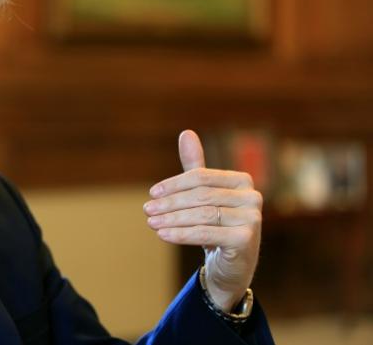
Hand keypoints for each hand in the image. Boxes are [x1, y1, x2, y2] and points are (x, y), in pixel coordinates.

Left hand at [143, 130, 262, 311]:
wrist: (232, 265)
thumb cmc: (217, 225)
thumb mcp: (204, 194)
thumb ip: (195, 166)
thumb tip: (186, 133)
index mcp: (242, 180)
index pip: (201, 177)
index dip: (174, 185)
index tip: (152, 193)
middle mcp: (252, 197)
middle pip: (201, 196)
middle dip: (170, 203)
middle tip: (147, 210)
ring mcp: (253, 218)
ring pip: (203, 215)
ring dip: (172, 219)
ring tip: (152, 223)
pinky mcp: (246, 239)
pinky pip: (207, 233)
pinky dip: (182, 234)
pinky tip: (163, 235)